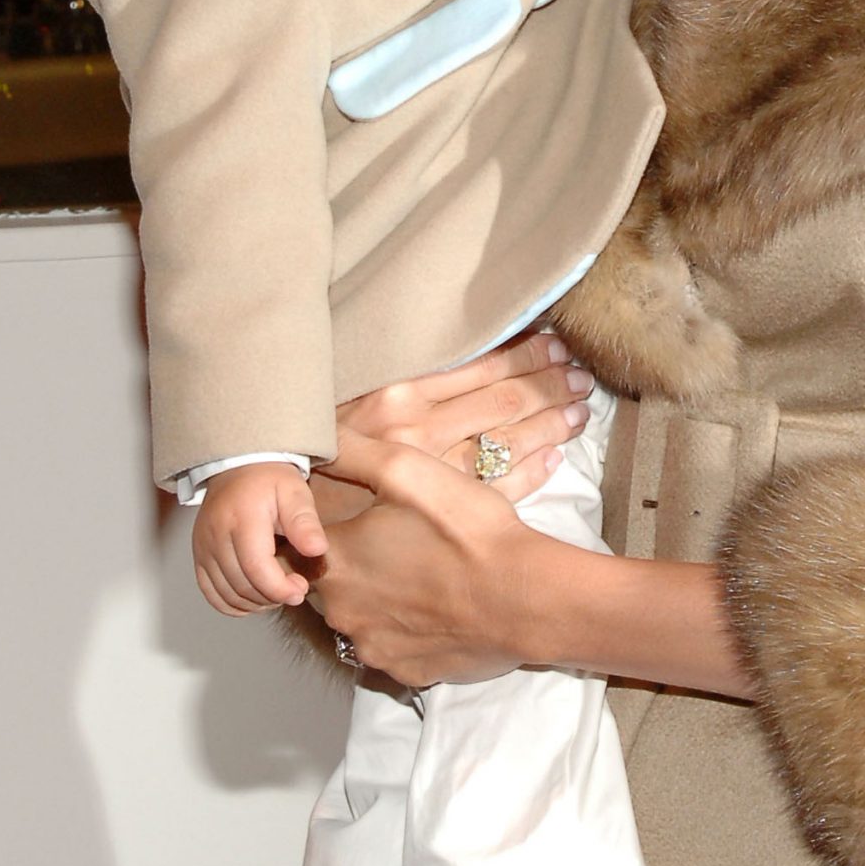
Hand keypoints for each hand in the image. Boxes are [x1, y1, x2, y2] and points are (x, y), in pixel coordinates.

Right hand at [194, 462, 328, 614]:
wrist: (239, 467)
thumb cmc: (271, 480)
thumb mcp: (295, 492)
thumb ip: (305, 522)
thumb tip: (317, 549)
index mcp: (242, 519)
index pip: (257, 568)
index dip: (280, 588)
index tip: (301, 589)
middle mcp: (216, 535)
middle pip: (242, 585)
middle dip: (273, 596)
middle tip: (295, 590)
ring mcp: (203, 547)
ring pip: (227, 594)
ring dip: (255, 602)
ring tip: (278, 591)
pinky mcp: (198, 556)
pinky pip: (211, 593)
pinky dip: (233, 603)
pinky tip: (255, 596)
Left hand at [307, 433, 540, 688]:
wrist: (524, 598)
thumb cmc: (466, 531)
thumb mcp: (409, 470)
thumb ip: (353, 451)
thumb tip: (317, 438)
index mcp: (333, 561)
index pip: (298, 545)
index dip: (319, 530)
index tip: (352, 519)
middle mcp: (340, 612)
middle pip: (328, 583)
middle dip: (353, 563)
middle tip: (396, 542)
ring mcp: (372, 647)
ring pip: (360, 616)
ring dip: (378, 598)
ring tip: (421, 574)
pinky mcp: (405, 671)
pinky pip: (393, 645)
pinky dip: (407, 628)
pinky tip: (438, 606)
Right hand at [331, 331, 593, 510]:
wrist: (284, 519)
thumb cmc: (319, 454)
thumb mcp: (355, 404)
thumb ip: (407, 381)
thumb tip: (471, 349)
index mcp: (398, 398)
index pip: (480, 366)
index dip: (524, 355)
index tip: (556, 346)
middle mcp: (418, 435)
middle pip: (504, 403)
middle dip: (549, 385)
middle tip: (580, 376)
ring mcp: (433, 479)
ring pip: (510, 444)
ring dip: (551, 423)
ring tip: (579, 410)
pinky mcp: (442, 515)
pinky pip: (503, 490)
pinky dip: (535, 471)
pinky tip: (555, 457)